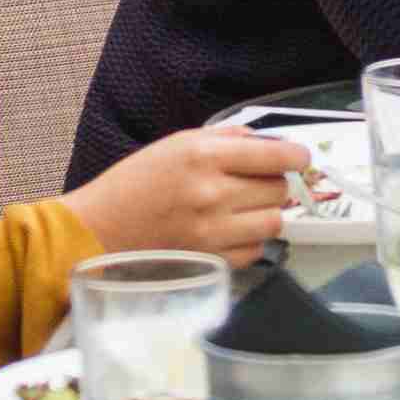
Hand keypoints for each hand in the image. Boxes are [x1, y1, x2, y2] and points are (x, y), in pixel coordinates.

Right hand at [74, 122, 310, 265]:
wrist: (99, 230)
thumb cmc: (134, 184)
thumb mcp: (176, 144)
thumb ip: (224, 139)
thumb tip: (265, 142)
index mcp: (204, 156)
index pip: (273, 155)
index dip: (295, 155)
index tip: (300, 157)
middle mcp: (212, 193)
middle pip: (278, 188)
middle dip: (273, 183)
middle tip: (255, 182)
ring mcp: (212, 231)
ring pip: (273, 221)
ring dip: (265, 213)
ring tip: (243, 208)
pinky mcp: (210, 260)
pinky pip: (255, 251)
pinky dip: (250, 241)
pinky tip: (231, 231)